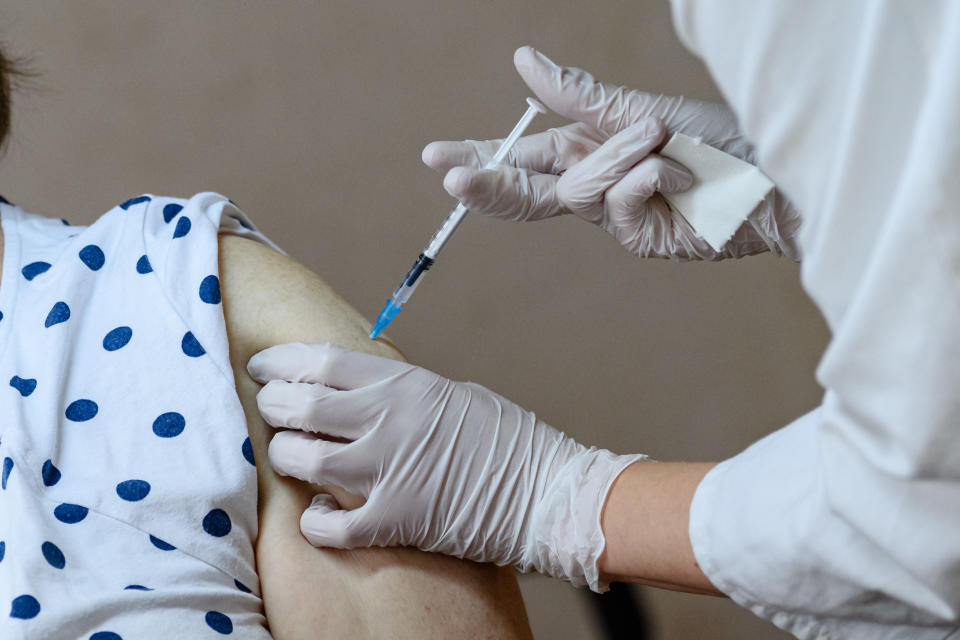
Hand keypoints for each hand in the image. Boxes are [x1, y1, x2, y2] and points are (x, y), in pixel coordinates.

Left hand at [247, 342, 644, 591]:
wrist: (544, 492)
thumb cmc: (505, 440)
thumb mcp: (452, 394)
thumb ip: (401, 391)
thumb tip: (356, 391)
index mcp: (405, 384)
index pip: (320, 362)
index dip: (281, 362)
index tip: (264, 367)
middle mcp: (389, 421)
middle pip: (300, 406)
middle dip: (273, 407)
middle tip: (272, 410)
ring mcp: (390, 472)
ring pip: (302, 460)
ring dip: (287, 458)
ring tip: (292, 457)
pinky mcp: (395, 520)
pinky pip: (330, 527)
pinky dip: (315, 523)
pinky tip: (319, 516)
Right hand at [422, 46, 800, 259]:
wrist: (770, 176)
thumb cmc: (715, 137)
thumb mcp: (638, 107)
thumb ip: (576, 97)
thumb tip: (524, 61)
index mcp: (586, 148)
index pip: (518, 156)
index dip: (478, 156)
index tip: (435, 156)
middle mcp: (593, 182)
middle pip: (524, 189)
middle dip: (489, 181)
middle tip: (455, 175)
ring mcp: (614, 215)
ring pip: (578, 190)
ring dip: (619, 157)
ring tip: (660, 141)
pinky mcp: (638, 238)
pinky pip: (616, 204)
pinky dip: (645, 177)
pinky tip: (674, 173)